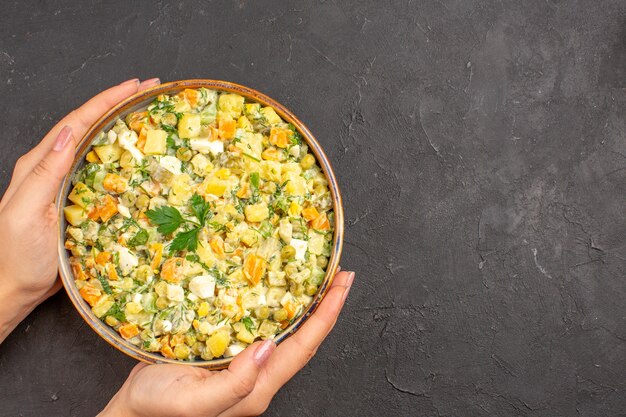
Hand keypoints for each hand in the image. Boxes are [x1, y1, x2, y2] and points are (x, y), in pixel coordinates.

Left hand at [0, 77, 160, 341]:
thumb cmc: (17, 255)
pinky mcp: (80, 201)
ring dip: (122, 127)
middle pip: (89, 126)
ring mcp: (68, 184)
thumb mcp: (26, 212)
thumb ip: (45, 172)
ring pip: (98, 146)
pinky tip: (139, 158)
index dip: (106, 101)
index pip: (77, 122)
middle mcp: (54, 168)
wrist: (14, 287)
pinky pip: (104, 172)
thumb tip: (70, 132)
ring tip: (148, 115)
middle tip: (149, 91)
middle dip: (118, 104)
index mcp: (40, 164)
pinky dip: (123, 158)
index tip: (135, 85)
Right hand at [99, 270, 354, 416]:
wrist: (132, 411)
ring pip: (284, 330)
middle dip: (324, 305)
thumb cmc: (157, 409)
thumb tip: (268, 347)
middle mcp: (258, 374)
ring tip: (315, 276)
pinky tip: (273, 287)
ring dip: (304, 303)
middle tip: (338, 274)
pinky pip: (260, 324)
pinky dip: (274, 304)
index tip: (342, 284)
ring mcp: (244, 363)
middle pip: (302, 337)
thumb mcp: (194, 401)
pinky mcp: (228, 351)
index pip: (303, 346)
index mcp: (257, 387)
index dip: (327, 314)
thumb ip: (235, 381)